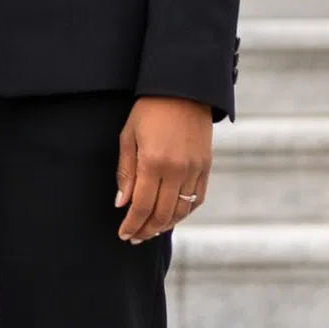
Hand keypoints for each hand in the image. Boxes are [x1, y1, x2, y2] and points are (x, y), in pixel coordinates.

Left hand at [115, 96, 212, 241]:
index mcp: (153, 162)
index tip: (124, 234)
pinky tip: (172, 216)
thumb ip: (125, 172)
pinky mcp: (206, 166)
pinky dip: (185, 212)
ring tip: (151, 230)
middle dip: (146, 230)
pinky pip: (197, 199)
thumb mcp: (129, 136)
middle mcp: (176, 170)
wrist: (183, 89)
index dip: (132, 225)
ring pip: (181, 211)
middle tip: (135, 237)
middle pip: (162, 214)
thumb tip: (122, 203)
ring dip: (165, 225)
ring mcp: (194, 170)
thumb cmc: (149, 110)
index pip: (141, 206)